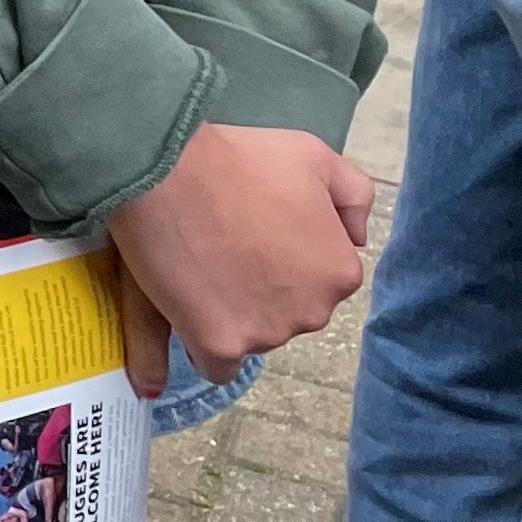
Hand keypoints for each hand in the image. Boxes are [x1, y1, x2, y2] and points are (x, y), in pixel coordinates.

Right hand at [105, 121, 374, 392]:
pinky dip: (205, 346)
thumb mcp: (314, 155)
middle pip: (289, 312)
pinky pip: (217, 366)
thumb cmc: (238, 158)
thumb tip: (355, 240)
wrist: (166, 170)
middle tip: (221, 248)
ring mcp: (267, 333)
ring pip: (254, 335)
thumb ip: (353, 198)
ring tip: (196, 268)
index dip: (283, 257)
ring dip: (232, 314)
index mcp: (340, 272)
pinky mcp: (219, 345)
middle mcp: (313, 312)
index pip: (319, 281)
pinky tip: (188, 317)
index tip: (250, 233)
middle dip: (262, 289)